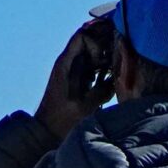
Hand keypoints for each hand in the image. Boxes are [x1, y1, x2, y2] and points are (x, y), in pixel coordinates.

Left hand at [35, 17, 113, 136]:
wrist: (48, 130)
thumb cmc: (62, 120)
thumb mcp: (84, 106)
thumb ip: (102, 91)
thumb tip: (120, 80)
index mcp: (66, 63)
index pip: (82, 36)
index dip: (96, 41)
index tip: (103, 59)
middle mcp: (69, 62)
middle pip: (89, 40)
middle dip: (105, 43)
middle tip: (120, 51)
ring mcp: (74, 69)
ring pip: (93, 52)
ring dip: (106, 55)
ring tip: (119, 63)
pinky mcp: (79, 78)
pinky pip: (93, 65)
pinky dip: (104, 66)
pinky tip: (112, 75)